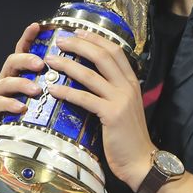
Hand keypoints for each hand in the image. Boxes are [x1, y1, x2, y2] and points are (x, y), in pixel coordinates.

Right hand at [0, 22, 44, 146]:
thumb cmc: (24, 132)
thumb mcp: (41, 110)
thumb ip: (54, 96)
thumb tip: (82, 88)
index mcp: (17, 79)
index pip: (22, 53)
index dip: (28, 38)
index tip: (38, 26)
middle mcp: (2, 82)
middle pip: (12, 61)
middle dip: (27, 59)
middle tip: (42, 63)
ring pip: (4, 81)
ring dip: (21, 83)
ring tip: (36, 90)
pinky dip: (8, 103)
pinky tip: (20, 107)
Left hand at [44, 29, 156, 190]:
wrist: (141, 160)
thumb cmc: (128, 135)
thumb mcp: (124, 106)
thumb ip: (111, 90)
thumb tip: (89, 77)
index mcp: (131, 81)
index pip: (114, 51)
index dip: (95, 39)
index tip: (78, 32)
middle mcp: (127, 86)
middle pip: (102, 56)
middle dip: (80, 45)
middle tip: (61, 41)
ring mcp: (120, 99)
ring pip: (91, 74)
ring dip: (68, 65)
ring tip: (51, 60)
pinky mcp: (112, 115)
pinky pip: (85, 98)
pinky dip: (67, 91)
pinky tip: (53, 89)